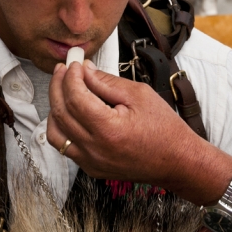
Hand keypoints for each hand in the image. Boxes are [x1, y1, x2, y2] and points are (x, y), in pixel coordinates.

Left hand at [47, 60, 231, 205]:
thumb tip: (84, 70)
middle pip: (60, 112)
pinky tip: (68, 111)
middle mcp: (95, 149)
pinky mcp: (91, 168)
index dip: (71, 76)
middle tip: (63, 68)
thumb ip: (107, 82)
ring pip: (55, 132)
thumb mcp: (139, 94)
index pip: (75, 98)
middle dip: (59, 86)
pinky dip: (61, 126)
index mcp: (108, 129)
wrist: (177, 161)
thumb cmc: (164, 127)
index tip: (75, 63)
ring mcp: (90, 162)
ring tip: (62, 87)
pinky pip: (64, 146)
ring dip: (55, 106)